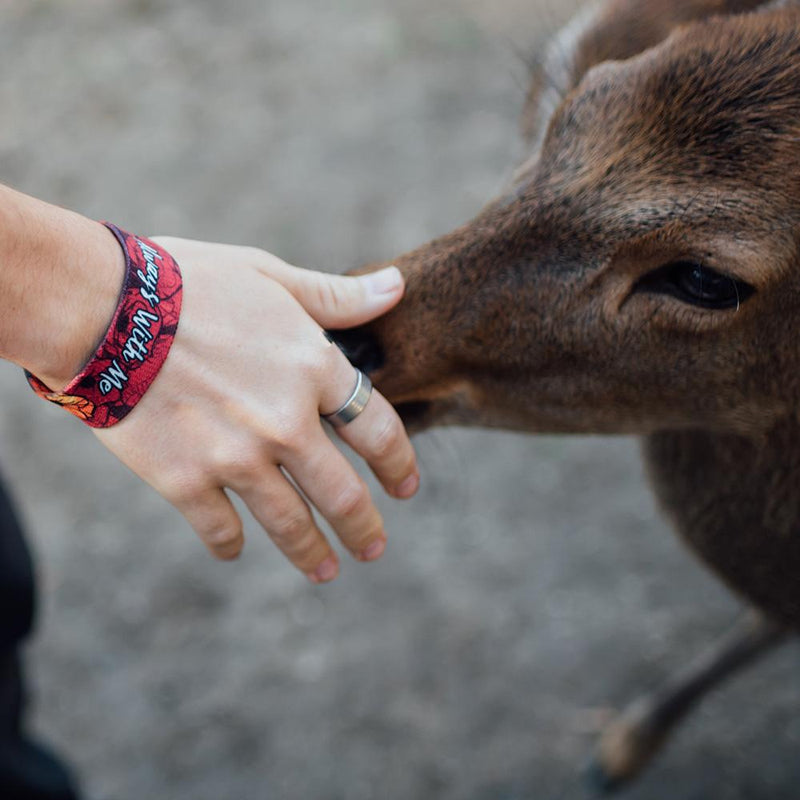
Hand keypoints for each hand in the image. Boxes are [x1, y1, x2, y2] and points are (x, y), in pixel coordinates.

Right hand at [94, 238, 418, 582]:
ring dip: (312, 553)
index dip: (399, 464)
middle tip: (374, 548)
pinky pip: (220, 529)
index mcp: (312, 369)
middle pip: (342, 495)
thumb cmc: (188, 282)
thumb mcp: (269, 275)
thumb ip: (337, 295)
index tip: (406, 487)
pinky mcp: (185, 481)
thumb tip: (398, 286)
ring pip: (289, 524)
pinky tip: (236, 549)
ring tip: (327, 571)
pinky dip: (230, 544)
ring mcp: (236, 458)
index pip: (378, 430)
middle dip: (364, 528)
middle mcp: (285, 423)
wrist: (98, 307)